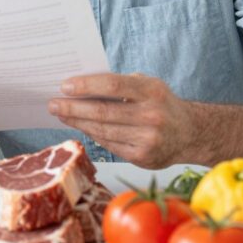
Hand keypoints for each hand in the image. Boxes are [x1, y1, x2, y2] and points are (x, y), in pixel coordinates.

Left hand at [48, 73, 195, 168]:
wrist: (190, 133)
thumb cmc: (161, 103)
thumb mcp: (148, 85)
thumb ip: (121, 84)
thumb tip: (81, 86)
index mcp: (152, 91)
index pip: (112, 86)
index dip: (86, 86)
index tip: (64, 86)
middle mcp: (152, 116)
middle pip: (102, 112)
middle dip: (72, 108)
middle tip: (52, 103)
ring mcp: (148, 139)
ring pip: (102, 131)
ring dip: (77, 122)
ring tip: (61, 114)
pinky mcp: (142, 158)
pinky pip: (109, 144)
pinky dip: (92, 134)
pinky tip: (81, 127)